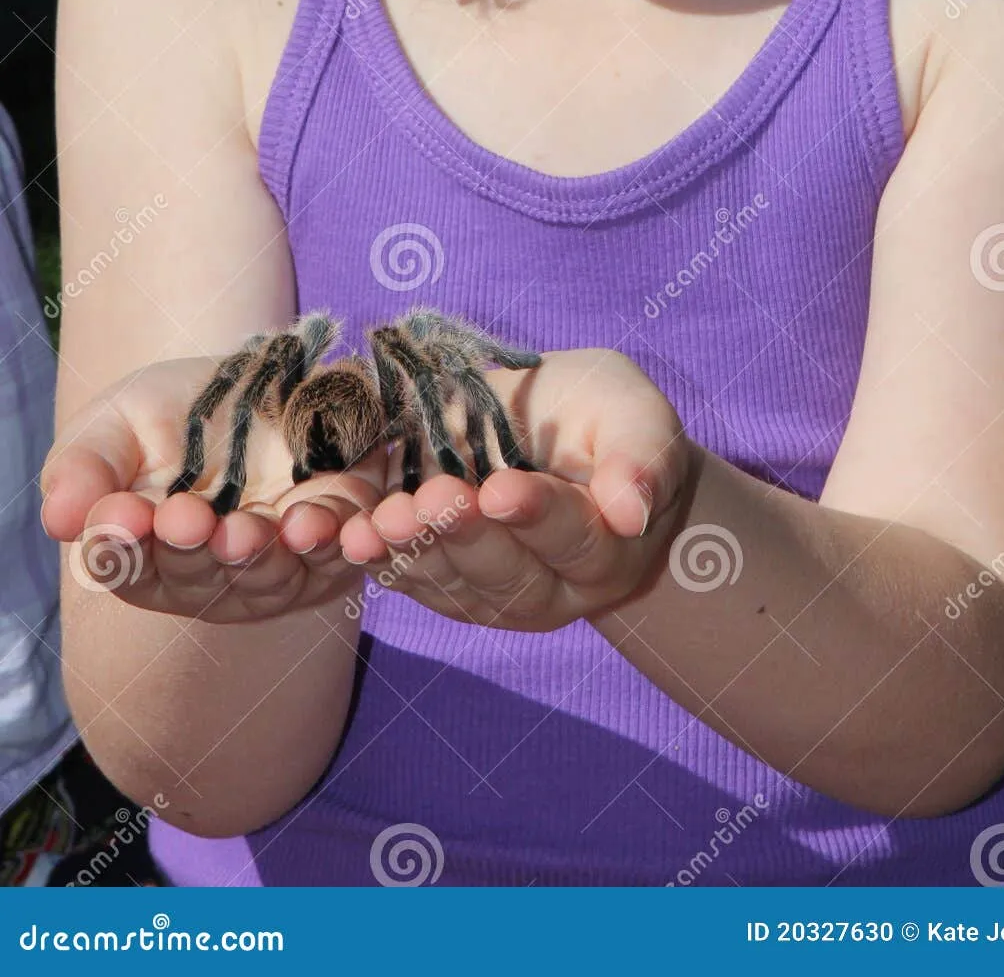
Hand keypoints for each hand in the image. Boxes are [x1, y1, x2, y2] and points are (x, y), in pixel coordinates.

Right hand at [41, 356, 385, 622]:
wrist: (262, 378)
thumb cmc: (175, 411)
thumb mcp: (118, 423)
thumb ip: (86, 466)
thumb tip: (60, 518)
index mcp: (144, 555)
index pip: (126, 563)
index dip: (123, 544)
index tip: (123, 516)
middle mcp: (210, 575)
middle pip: (198, 577)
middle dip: (194, 549)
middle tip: (188, 518)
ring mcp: (276, 566)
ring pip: (268, 575)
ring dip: (259, 555)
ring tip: (247, 528)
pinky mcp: (337, 541)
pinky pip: (340, 552)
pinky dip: (331, 543)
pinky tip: (314, 525)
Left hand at [338, 347, 695, 629]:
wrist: (556, 436)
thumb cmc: (601, 417)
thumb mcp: (634, 413)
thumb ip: (642, 456)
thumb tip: (633, 511)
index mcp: (609, 547)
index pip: (576, 537)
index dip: (538, 514)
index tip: (501, 488)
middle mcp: (555, 588)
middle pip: (510, 573)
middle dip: (466, 536)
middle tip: (432, 500)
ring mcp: (497, 596)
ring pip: (456, 585)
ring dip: (417, 553)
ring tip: (384, 520)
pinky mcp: (447, 587)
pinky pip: (414, 581)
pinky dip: (384, 560)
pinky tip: (355, 536)